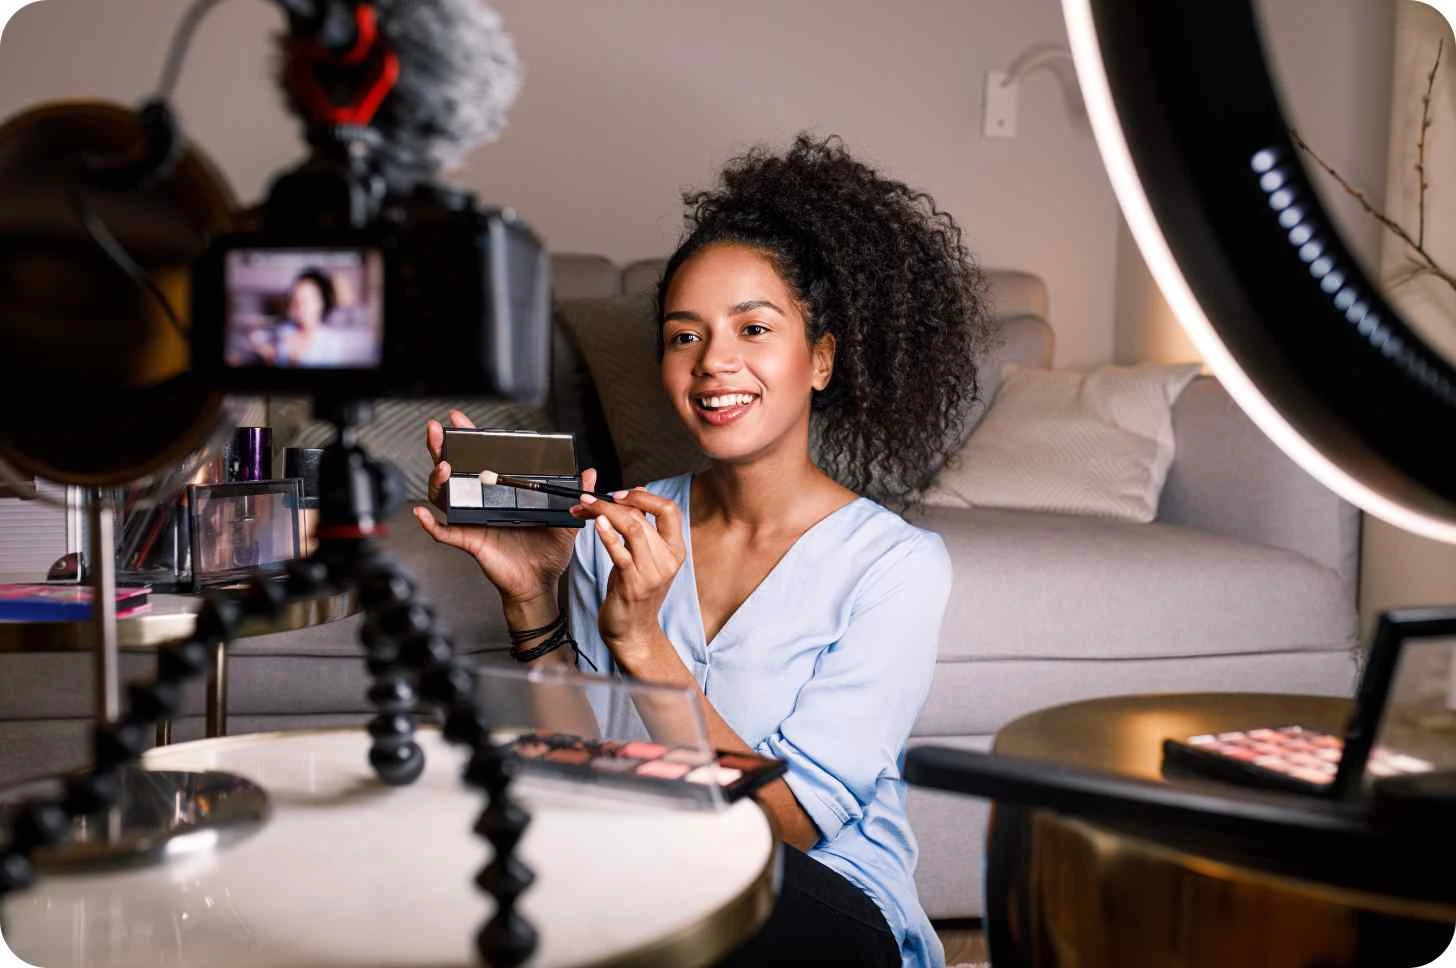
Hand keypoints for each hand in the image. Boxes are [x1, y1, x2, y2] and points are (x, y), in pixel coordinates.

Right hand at [414, 410, 595, 607]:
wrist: (541, 583)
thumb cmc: (547, 554)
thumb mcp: (565, 520)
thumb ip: (575, 496)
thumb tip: (589, 474)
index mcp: (501, 493)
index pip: (481, 460)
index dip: (468, 440)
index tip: (460, 421)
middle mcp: (482, 503)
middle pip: (454, 471)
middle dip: (441, 448)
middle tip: (436, 430)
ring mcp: (473, 521)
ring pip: (445, 497)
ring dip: (438, 481)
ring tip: (443, 466)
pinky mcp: (470, 541)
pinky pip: (444, 533)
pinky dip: (430, 525)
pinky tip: (421, 513)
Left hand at [571, 488, 685, 663]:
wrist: (633, 632)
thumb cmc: (635, 593)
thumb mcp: (645, 558)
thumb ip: (643, 530)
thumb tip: (635, 495)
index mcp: (675, 550)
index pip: (669, 510)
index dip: (644, 496)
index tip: (621, 493)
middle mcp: (668, 560)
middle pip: (643, 516)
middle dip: (612, 502)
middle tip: (588, 499)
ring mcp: (652, 573)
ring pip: (633, 528)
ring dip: (605, 512)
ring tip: (585, 507)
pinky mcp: (633, 585)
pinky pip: (621, 553)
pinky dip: (607, 535)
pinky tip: (596, 525)